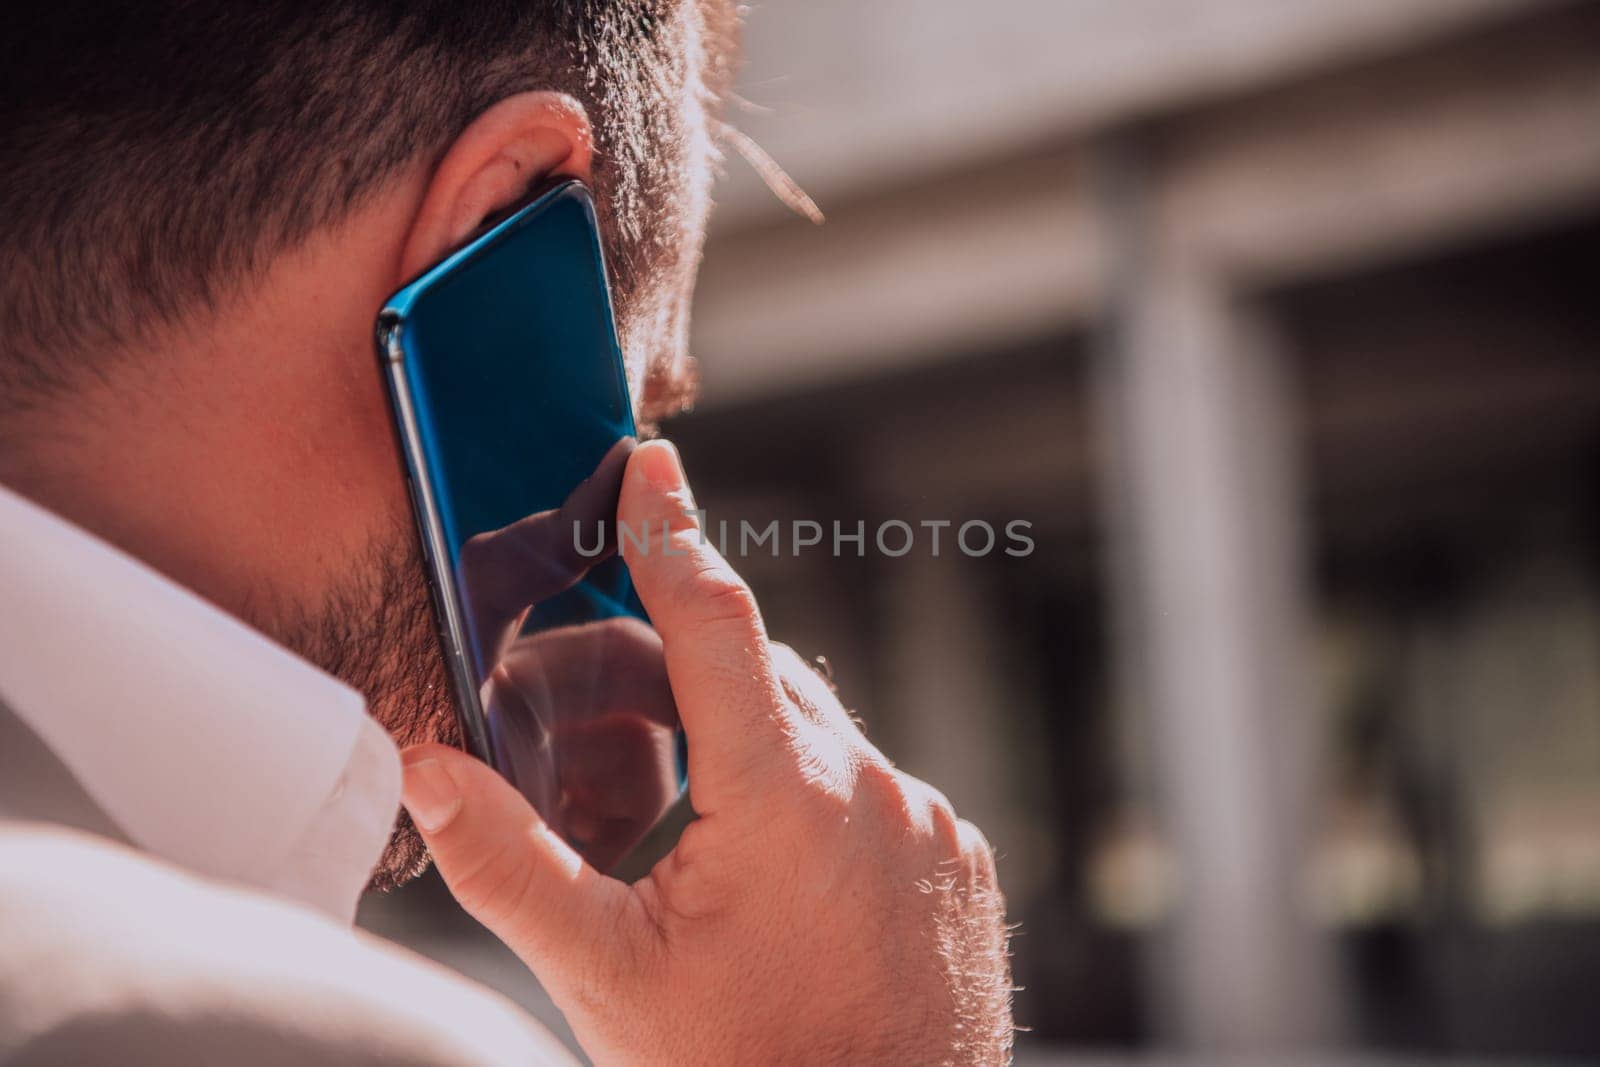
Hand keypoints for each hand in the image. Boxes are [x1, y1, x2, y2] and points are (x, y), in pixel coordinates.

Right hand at [399, 440, 1012, 1064]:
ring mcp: (927, 822)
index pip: (713, 622)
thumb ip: (505, 862)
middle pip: (752, 677)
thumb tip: (425, 768)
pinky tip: (771, 872)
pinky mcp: (957, 857)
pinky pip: (872, 789)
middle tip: (598, 718)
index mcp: (779, 795)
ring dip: (743, 745)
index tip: (651, 465)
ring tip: (679, 822)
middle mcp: (870, 788)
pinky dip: (813, 797)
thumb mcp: (602, 975)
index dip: (670, 533)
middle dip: (672, 674)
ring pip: (814, 733)